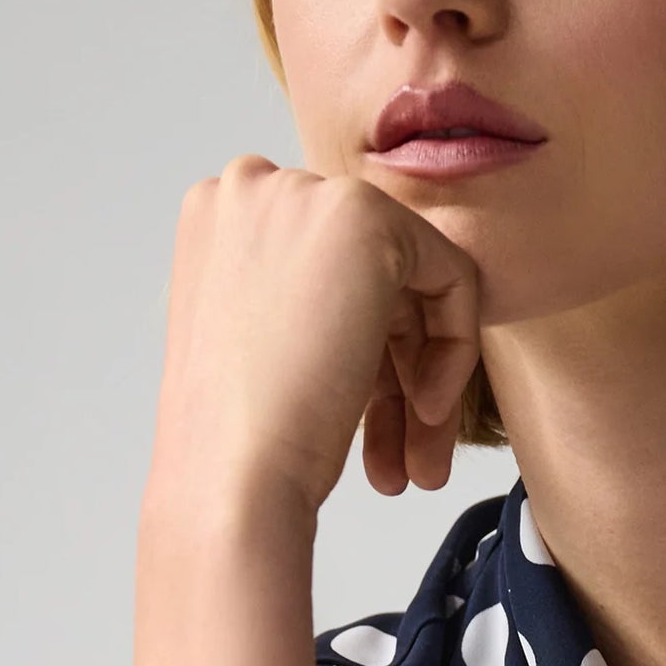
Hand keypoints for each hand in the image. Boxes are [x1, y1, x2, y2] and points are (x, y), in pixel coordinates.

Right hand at [144, 158, 481, 531]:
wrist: (231, 476)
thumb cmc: (235, 442)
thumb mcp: (256, 350)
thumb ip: (299, 306)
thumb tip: (363, 310)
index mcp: (213, 222)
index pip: (321, 274)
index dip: (360, 354)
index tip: (368, 425)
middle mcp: (251, 189)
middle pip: (368, 276)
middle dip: (396, 374)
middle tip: (408, 458)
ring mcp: (303, 194)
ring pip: (412, 281)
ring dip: (424, 378)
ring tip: (420, 465)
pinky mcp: (363, 217)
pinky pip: (450, 276)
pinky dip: (452, 350)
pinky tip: (426, 412)